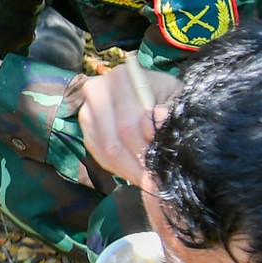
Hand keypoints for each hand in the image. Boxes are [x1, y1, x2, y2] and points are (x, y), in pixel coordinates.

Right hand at [80, 60, 180, 185]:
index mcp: (121, 79)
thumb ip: (169, 109)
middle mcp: (96, 91)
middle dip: (138, 166)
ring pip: (106, 152)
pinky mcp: (86, 128)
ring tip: (150, 181)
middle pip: (114, 142)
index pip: (128, 126)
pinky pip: (100, 156)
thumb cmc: (166, 94)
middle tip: (157, 182)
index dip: (146, 151)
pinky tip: (137, 171)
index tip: (164, 169)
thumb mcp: (175, 96)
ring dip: (129, 171)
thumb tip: (157, 119)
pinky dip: (119, 169)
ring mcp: (87, 111)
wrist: (150, 90)